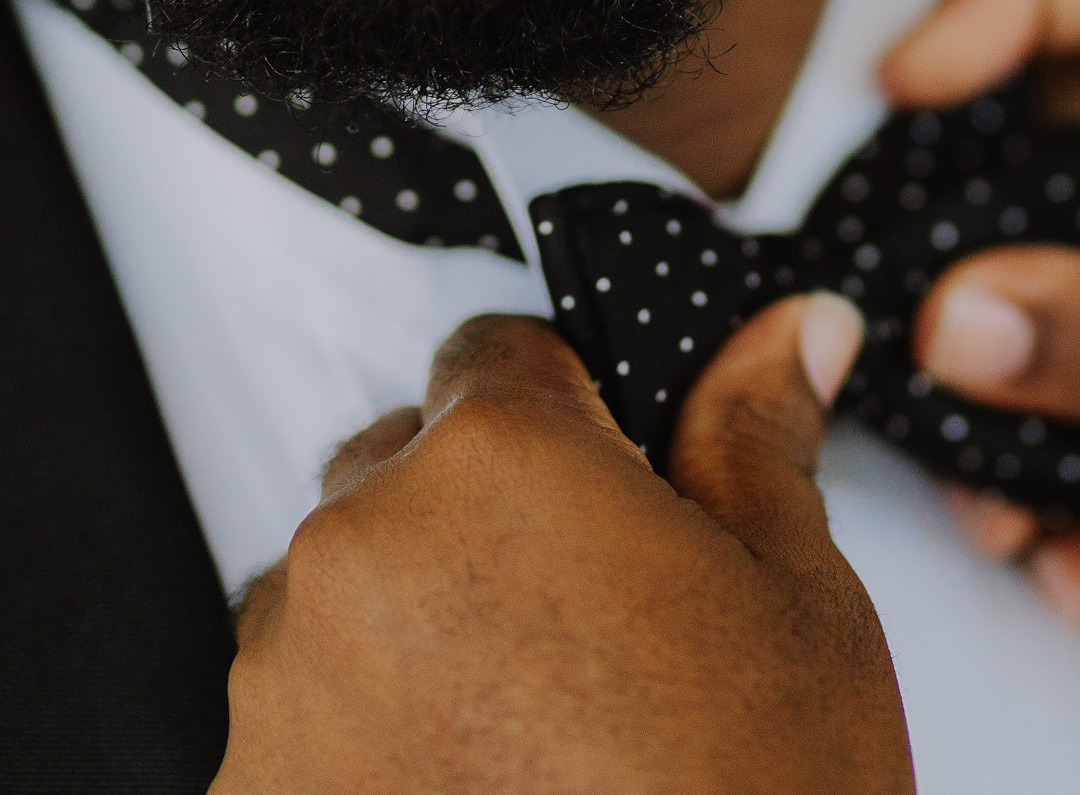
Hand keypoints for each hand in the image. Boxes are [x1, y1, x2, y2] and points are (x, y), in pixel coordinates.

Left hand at [213, 292, 910, 794]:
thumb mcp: (795, 601)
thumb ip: (757, 435)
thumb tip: (792, 328)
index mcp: (494, 459)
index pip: (495, 354)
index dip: (569, 414)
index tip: (611, 490)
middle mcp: (358, 550)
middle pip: (404, 473)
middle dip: (484, 527)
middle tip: (591, 638)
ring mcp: (283, 689)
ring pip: (342, 602)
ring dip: (412, 639)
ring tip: (530, 741)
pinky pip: (298, 728)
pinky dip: (364, 753)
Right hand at [884, 0, 1079, 794]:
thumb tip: (965, 306)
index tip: (916, 70)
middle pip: (1068, 122)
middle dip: (973, 197)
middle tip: (893, 255)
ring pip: (1042, 271)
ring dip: (990, 359)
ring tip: (974, 446)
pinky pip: (1056, 395)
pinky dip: (1029, 467)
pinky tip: (1060, 540)